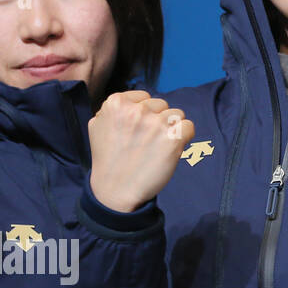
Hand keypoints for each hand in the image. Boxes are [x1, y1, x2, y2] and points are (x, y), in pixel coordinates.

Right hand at [88, 91, 195, 212]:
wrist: (115, 190)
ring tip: (157, 146)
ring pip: (177, 114)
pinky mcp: (173, 138)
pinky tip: (171, 148)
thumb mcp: (98, 125)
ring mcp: (156, 124)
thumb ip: (115, 110)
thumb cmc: (109, 159)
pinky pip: (189, 126)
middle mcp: (137, 110)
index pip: (144, 97)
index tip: (136, 130)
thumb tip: (133, 101)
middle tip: (146, 141)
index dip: (143, 114)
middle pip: (161, 105)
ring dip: (171, 128)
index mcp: (116, 103)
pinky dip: (184, 137)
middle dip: (157, 121)